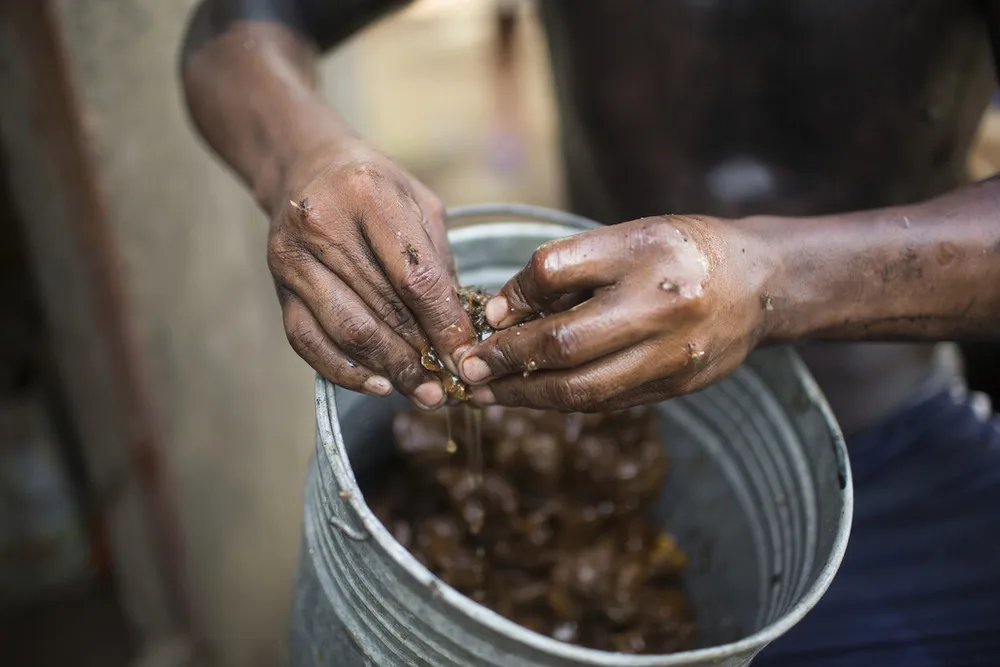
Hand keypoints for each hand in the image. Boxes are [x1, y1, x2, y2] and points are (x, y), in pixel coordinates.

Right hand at [267, 141, 475, 407]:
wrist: (304, 168)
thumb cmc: (373, 185)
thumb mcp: (418, 203)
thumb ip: (439, 261)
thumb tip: (462, 330)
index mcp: (366, 194)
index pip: (414, 277)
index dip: (445, 325)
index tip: (469, 357)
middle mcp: (321, 225)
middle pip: (382, 308)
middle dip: (422, 355)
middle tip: (452, 385)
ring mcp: (293, 259)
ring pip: (347, 331)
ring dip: (391, 369)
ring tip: (423, 390)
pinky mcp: (278, 288)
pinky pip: (309, 343)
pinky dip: (346, 371)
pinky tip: (380, 385)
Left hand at [457, 216, 772, 410]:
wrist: (759, 284)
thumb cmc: (679, 252)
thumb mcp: (628, 237)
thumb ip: (566, 268)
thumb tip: (499, 313)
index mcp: (642, 253)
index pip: (554, 272)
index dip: (512, 296)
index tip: (487, 316)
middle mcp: (660, 306)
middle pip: (563, 343)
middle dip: (506, 360)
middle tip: (468, 369)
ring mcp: (671, 354)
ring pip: (582, 388)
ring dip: (525, 395)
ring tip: (488, 393)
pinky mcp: (675, 387)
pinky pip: (605, 401)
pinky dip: (562, 401)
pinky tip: (533, 395)